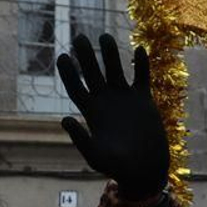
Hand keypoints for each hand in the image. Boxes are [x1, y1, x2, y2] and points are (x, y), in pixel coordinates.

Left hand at [57, 34, 170, 201]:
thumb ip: (80, 139)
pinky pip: (142, 77)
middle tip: (79, 37)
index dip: (68, 73)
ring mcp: (125, 98)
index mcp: (92, 112)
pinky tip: (139, 49)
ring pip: (115, 69)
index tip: (61, 56)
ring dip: (110, 53)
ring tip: (104, 36)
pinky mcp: (143, 100)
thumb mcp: (96, 156)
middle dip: (86, 56)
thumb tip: (65, 119)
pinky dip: (141, 64)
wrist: (145, 170)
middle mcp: (106, 101)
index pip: (76, 87)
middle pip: (93, 73)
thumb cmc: (118, 168)